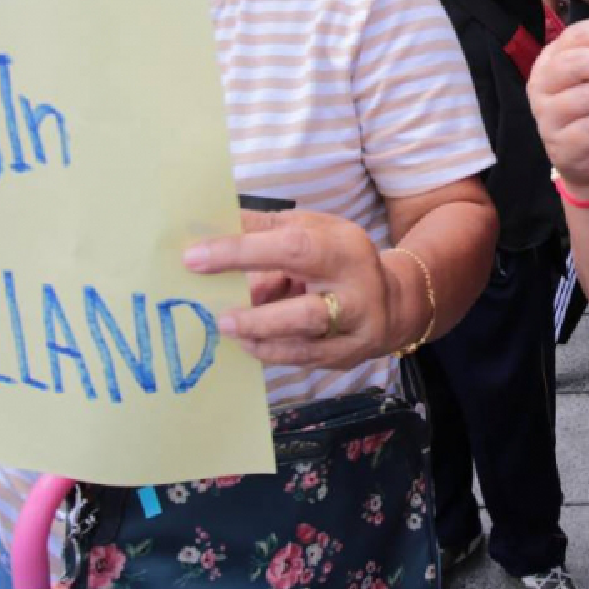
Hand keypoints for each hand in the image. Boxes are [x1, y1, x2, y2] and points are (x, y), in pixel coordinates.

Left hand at [183, 210, 410, 369]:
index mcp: (344, 249)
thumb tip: (210, 230)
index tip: (194, 258)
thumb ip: (265, 230)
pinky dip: (271, 352)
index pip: (292, 248)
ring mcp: (355, 331)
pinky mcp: (347, 357)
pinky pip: (304, 360)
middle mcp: (356, 293)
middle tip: (217, 315)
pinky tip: (247, 344)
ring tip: (227, 329)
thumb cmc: (338, 257)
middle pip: (306, 310)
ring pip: (306, 343)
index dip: (241, 252)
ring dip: (261, 338)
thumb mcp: (312, 229)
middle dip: (257, 316)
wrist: (394, 300)